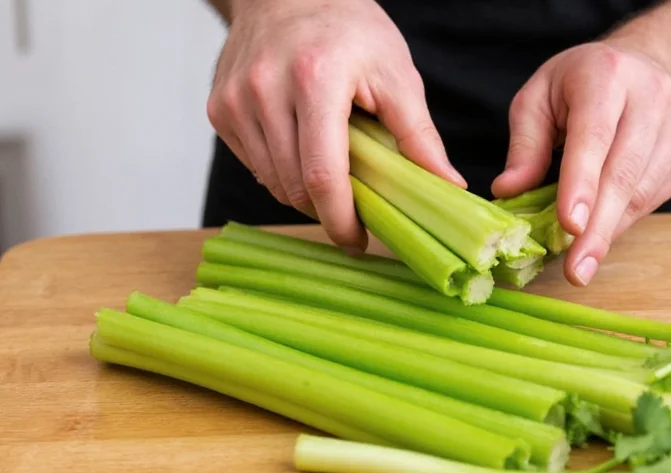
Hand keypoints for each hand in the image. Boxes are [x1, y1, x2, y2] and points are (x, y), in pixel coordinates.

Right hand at [206, 0, 464, 249]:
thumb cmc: (349, 30)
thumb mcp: (396, 73)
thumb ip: (419, 134)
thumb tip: (447, 186)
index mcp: (315, 78)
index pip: (322, 174)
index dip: (341, 219)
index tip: (358, 241)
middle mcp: (265, 89)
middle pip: (294, 186)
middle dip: (327, 210)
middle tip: (355, 211)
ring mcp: (236, 100)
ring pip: (272, 182)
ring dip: (303, 194)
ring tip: (332, 174)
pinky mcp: (220, 109)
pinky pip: (254, 165)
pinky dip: (281, 173)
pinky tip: (302, 151)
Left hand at [492, 40, 670, 285]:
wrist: (650, 66)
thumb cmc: (580, 85)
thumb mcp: (538, 98)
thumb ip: (525, 145)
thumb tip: (507, 191)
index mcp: (606, 76)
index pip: (594, 136)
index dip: (582, 183)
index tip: (570, 225)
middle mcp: (650, 97)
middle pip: (623, 173)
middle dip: (597, 228)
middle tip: (576, 271)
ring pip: (640, 193)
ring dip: (607, 232)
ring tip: (580, 261)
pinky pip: (652, 199)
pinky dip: (622, 222)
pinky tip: (600, 232)